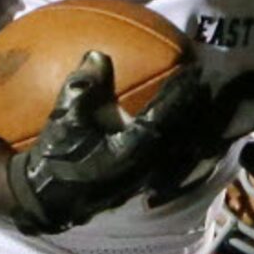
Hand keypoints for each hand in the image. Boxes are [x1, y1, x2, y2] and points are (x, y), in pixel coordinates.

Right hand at [7, 52, 210, 234]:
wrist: (46, 199)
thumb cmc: (55, 158)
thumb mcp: (64, 118)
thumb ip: (83, 86)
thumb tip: (98, 55)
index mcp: (130, 151)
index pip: (165, 117)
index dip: (180, 94)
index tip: (193, 73)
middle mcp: (146, 167)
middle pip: (183, 135)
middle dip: (197, 109)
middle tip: (208, 83)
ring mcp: (147, 178)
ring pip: (181, 150)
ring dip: (193, 126)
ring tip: (203, 103)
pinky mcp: (142, 183)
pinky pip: (172, 159)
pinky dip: (181, 139)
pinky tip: (183, 127)